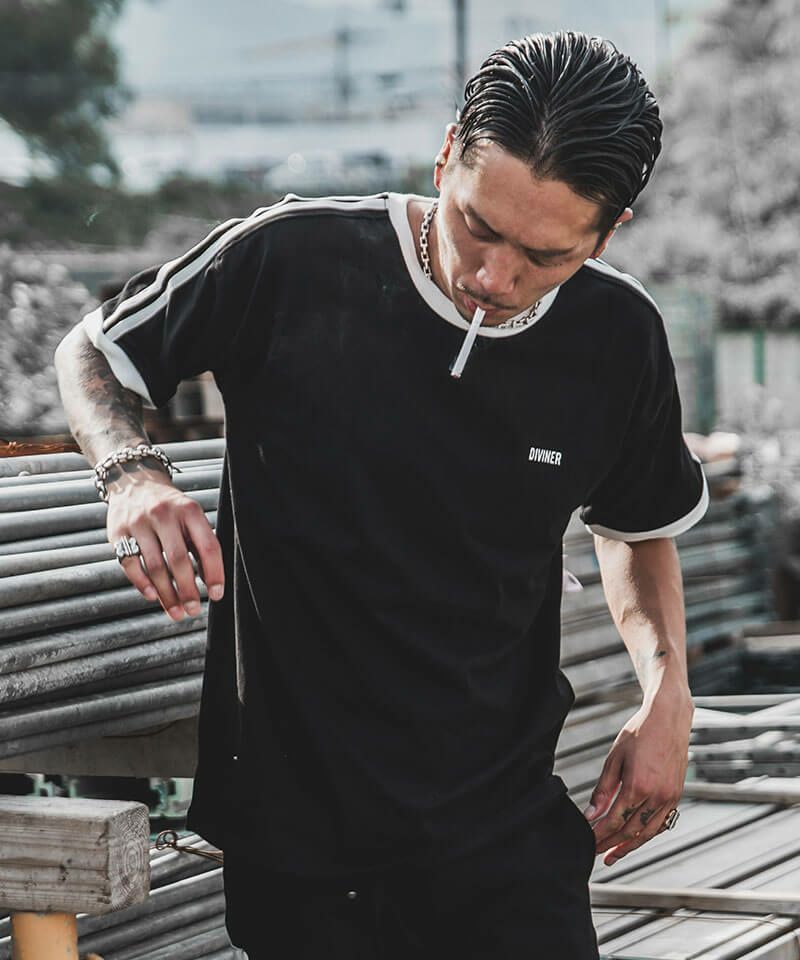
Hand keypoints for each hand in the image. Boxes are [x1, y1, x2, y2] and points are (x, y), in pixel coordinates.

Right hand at [106, 462, 223, 619]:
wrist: (135, 482)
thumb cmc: (170, 508)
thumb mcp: (190, 516)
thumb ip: (199, 544)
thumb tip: (210, 583)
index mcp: (189, 510)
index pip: (208, 545)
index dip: (215, 573)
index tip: (216, 594)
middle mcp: (164, 514)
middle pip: (178, 560)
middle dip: (188, 590)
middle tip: (194, 610)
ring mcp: (139, 522)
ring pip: (154, 566)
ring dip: (166, 594)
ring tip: (176, 612)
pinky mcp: (118, 532)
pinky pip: (129, 564)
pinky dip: (142, 583)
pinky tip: (153, 596)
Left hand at [584, 686, 692, 865]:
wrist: (668, 719)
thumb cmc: (640, 733)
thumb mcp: (615, 758)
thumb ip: (604, 789)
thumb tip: (591, 813)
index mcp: (638, 786)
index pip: (614, 821)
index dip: (599, 835)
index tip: (588, 841)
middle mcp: (656, 796)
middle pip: (630, 831)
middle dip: (611, 844)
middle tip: (597, 853)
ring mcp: (669, 798)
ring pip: (648, 833)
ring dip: (630, 846)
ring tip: (614, 854)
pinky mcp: (676, 796)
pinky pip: (662, 823)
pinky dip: (647, 834)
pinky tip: (636, 838)